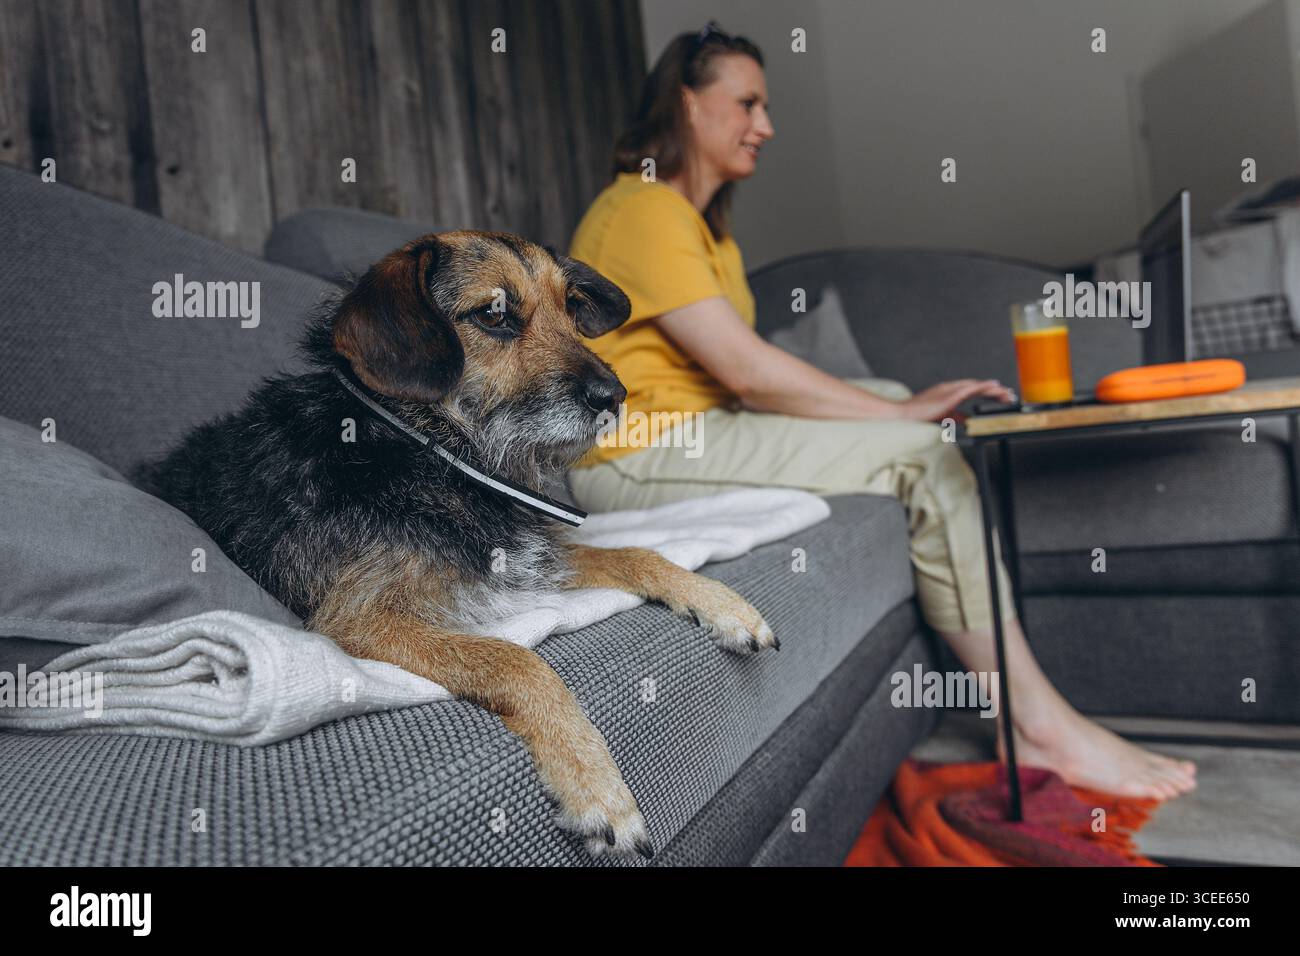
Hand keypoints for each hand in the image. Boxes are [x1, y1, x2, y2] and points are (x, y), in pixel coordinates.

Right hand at [896, 379, 1015, 422]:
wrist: (904, 415)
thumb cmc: (919, 415)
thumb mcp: (943, 416)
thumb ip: (957, 416)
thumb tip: (968, 421)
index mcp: (949, 392)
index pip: (973, 390)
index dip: (987, 392)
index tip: (999, 396)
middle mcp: (951, 387)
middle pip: (978, 386)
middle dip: (995, 391)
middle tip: (1009, 395)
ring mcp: (950, 389)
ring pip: (978, 386)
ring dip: (994, 389)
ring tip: (1007, 394)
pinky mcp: (950, 395)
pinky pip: (971, 389)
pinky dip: (984, 387)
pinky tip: (994, 387)